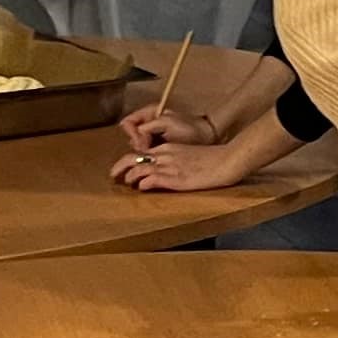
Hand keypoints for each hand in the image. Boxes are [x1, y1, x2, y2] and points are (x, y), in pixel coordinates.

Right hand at [118, 105, 220, 157]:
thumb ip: (148, 127)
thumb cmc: (189, 128)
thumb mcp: (167, 123)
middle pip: (131, 135)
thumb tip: (137, 138)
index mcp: (149, 113)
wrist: (206, 137)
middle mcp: (148, 122)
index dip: (132, 134)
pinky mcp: (158, 145)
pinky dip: (147, 155)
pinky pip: (145, 150)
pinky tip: (153, 160)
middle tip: (146, 152)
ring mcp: (152, 134)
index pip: (128, 123)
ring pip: (136, 144)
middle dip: (136, 144)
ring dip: (141, 151)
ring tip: (151, 156)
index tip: (142, 144)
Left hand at [119, 121, 276, 192]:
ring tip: (126, 184)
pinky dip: (143, 184)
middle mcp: (165, 155)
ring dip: (130, 178)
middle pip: (133, 158)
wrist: (225, 161)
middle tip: (113, 175)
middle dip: (119, 167)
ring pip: (139, 169)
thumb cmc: (211, 160)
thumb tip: (164, 171)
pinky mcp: (174, 178)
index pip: (142, 152)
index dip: (130, 161)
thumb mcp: (188, 155)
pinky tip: (142, 189)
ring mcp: (168, 166)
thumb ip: (174, 160)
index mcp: (168, 149)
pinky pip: (151, 180)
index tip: (125, 168)